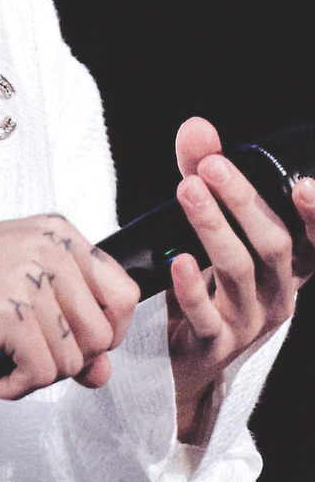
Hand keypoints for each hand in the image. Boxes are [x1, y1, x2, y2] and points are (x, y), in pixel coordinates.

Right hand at [0, 215, 140, 400]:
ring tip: (4, 368)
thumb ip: (65, 320)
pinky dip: (17, 388)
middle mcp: (49, 246)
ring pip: (75, 359)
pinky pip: (42, 373)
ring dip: (39, 377)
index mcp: (55, 230)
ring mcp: (30, 276)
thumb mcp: (14, 285)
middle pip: (105, 334)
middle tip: (30, 362)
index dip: (108, 333)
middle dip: (71, 361)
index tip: (77, 346)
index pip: (123, 292)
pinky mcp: (10, 312)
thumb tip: (101, 373)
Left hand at [168, 116, 313, 441]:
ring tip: (187, 191)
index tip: (305, 184)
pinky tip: (180, 262)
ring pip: (240, 272)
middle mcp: (279, 294)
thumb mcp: (211, 223)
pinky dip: (193, 288)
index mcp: (288, 266)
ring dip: (214, 228)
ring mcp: (249, 321)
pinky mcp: (214, 343)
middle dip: (244, 201)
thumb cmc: (208, 278)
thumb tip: (197, 127)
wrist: (183, 354)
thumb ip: (206, 175)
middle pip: (274, 245)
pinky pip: (207, 316)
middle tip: (212, 167)